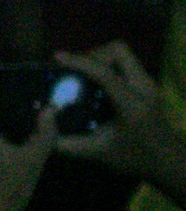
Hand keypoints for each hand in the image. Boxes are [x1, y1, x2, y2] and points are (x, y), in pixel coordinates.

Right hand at [56, 42, 179, 178]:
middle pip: (118, 50)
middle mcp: (144, 87)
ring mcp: (148, 82)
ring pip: (122, 53)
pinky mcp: (147, 82)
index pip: (105, 73)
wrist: (168, 161)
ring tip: (83, 75)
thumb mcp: (97, 153)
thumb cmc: (134, 158)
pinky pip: (124, 62)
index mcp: (132, 105)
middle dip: (92, 54)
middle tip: (76, 70)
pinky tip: (95, 82)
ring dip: (99, 58)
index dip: (79, 62)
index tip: (57, 57)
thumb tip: (42, 129)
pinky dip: (106, 64)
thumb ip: (67, 143)